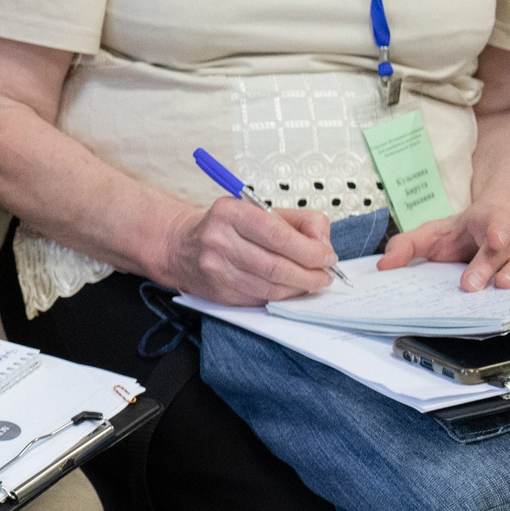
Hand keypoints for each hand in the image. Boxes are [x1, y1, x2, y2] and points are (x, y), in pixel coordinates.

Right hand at [166, 197, 338, 304]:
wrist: (182, 247)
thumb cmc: (230, 227)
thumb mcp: (264, 211)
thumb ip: (302, 222)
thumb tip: (324, 247)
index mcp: (231, 212)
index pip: (279, 235)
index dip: (310, 250)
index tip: (327, 257)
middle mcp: (218, 240)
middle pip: (276, 266)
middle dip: (310, 274)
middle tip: (326, 275)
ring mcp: (215, 269)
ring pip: (270, 287)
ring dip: (300, 288)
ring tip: (313, 282)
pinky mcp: (218, 292)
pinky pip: (260, 299)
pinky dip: (282, 296)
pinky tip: (290, 288)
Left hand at [378, 201, 509, 290]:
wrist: (503, 219)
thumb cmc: (466, 231)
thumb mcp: (433, 232)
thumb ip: (407, 245)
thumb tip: (384, 265)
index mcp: (485, 223)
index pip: (493, 222)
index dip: (496, 229)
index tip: (496, 237)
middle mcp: (509, 238)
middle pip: (502, 252)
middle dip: (488, 267)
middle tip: (473, 283)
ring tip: (505, 285)